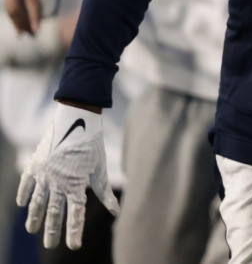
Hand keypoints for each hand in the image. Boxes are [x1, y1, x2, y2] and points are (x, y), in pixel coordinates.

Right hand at [6, 0, 58, 34]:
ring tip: (26, 33)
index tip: (37, 30)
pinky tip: (22, 22)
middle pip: (13, 8)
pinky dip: (16, 13)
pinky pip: (10, 2)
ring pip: (9, 7)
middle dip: (21, 24)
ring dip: (17, 21)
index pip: (31, 0)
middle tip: (30, 36)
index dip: (34, 16)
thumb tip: (54, 6)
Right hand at [18, 104, 118, 249]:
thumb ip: (103, 192)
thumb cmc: (92, 144)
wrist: (76, 118)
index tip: (73, 246)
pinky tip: (23, 205)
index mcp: (76, 184)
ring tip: (32, 230)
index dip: (74, 231)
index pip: (75, 214)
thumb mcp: (100, 168)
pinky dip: (24, 194)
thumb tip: (116, 212)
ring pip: (37, 201)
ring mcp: (44, 174)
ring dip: (34, 217)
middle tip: (50, 245)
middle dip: (52, 230)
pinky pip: (26, 183)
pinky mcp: (35, 164)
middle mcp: (58, 182)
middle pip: (53, 211)